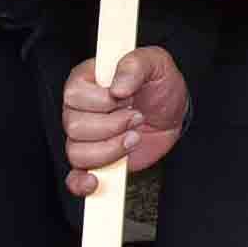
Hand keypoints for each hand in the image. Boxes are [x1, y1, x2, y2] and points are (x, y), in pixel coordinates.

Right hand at [62, 43, 189, 195]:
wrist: (174, 114)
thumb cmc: (160, 85)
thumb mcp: (156, 63)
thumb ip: (135, 65)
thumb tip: (117, 87)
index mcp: (87, 82)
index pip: (73, 94)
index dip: (101, 101)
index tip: (124, 97)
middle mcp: (80, 110)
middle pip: (75, 126)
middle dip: (112, 125)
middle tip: (136, 117)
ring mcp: (85, 138)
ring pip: (76, 152)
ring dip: (111, 149)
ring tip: (133, 137)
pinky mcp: (95, 161)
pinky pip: (75, 178)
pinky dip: (82, 183)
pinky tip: (96, 180)